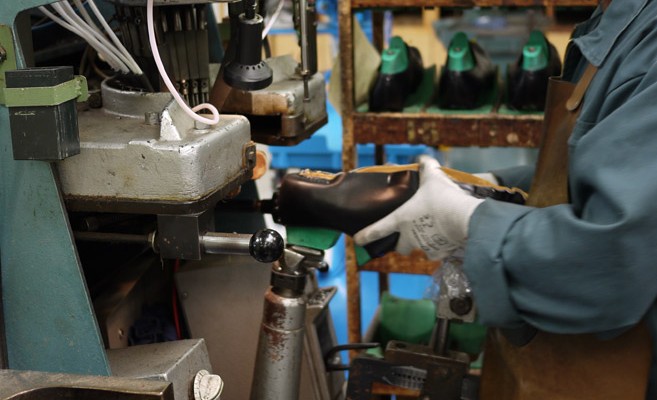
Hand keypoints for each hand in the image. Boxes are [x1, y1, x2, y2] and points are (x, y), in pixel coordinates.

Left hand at [354, 157, 484, 260]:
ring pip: (420, 249)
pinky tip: (447, 237)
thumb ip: (426, 167)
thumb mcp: (433, 177)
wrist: (464, 219)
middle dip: (400, 244)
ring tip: (433, 233)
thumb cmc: (442, 198)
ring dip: (424, 243)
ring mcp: (424, 246)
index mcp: (401, 219)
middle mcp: (410, 236)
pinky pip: (437, 251)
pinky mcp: (440, 252)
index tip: (358, 240)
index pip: (377, 229)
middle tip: (406, 236)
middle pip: (399, 247)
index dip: (366, 235)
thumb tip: (424, 159)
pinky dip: (441, 246)